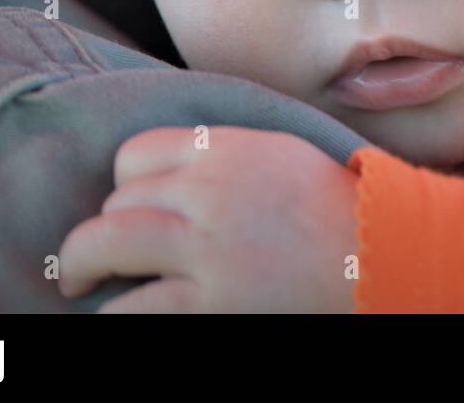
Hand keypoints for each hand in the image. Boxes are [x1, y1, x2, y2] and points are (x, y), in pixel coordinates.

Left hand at [58, 126, 359, 311]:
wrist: (382, 256)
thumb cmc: (335, 210)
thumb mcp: (279, 154)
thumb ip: (222, 154)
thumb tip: (159, 174)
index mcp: (228, 148)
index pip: (134, 154)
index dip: (122, 187)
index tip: (128, 211)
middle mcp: (211, 190)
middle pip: (116, 201)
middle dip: (100, 232)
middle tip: (95, 259)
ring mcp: (208, 248)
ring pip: (102, 243)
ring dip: (82, 266)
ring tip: (82, 283)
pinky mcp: (212, 302)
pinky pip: (129, 307)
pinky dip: (114, 313)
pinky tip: (120, 315)